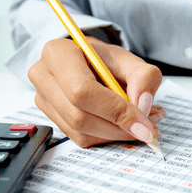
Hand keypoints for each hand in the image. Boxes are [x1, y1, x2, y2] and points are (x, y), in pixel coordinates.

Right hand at [28, 36, 164, 146]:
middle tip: (149, 127)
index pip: (82, 91)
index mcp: (58, 54)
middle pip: (79, 117)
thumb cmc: (105, 60)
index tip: (144, 124)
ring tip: (141, 123)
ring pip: (81, 132)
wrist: (88, 63)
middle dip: (118, 128)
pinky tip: (124, 125)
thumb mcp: (129, 60)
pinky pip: (81, 138)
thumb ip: (144, 77)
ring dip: (116, 134)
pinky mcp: (52, 119)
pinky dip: (108, 136)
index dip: (115, 111)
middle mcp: (43, 77)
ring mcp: (43, 100)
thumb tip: (142, 106)